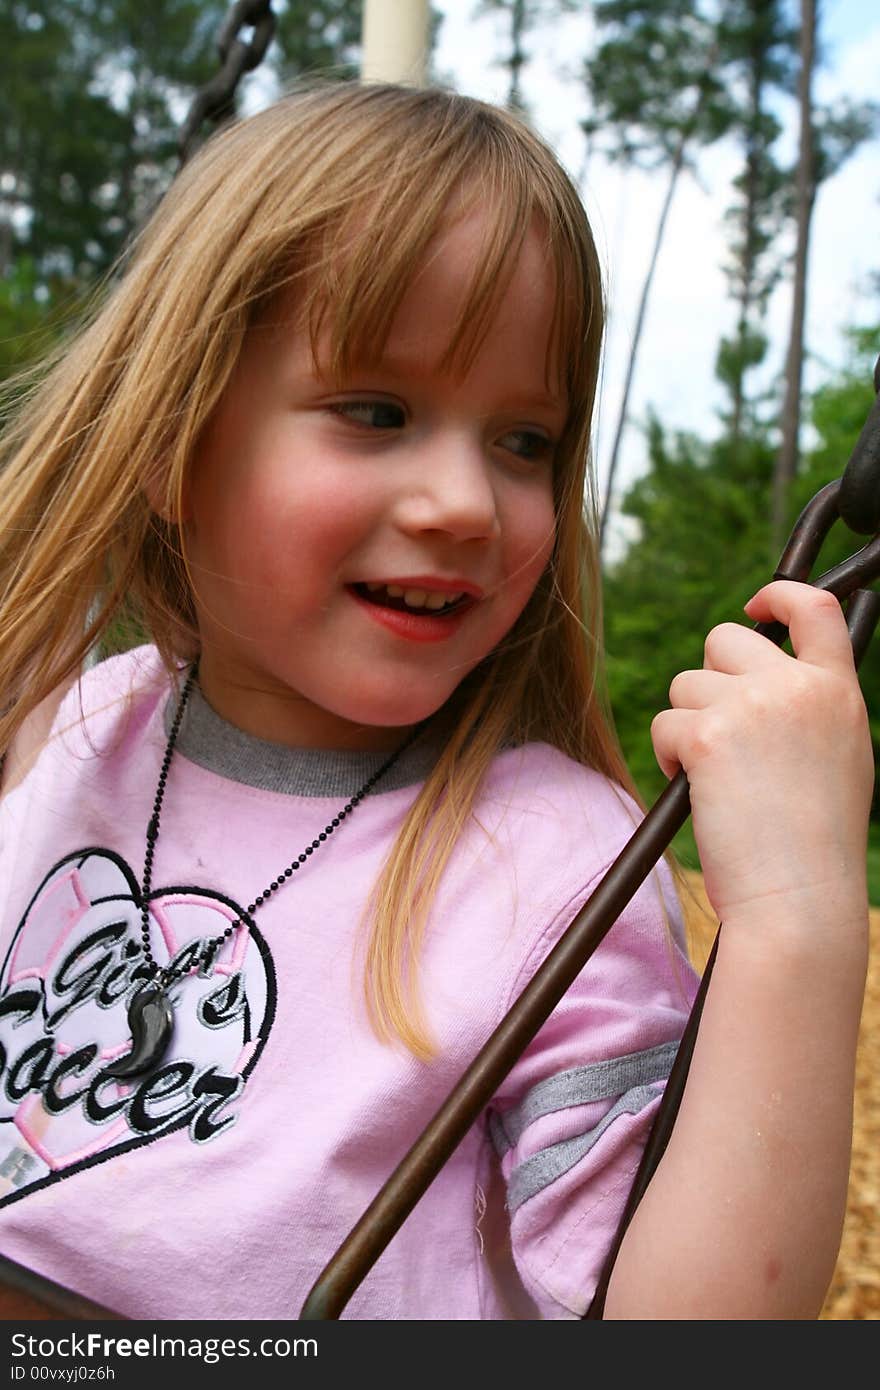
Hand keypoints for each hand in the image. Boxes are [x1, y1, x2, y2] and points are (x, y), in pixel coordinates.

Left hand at [650, 580, 873, 926]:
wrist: (798, 895)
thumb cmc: (813, 843)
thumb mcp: (838, 756)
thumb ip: (809, 707)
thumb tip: (763, 675)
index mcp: (838, 691)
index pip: (815, 607)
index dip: (779, 593)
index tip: (755, 604)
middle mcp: (798, 686)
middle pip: (725, 639)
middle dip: (709, 679)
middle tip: (719, 734)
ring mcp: (752, 704)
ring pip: (686, 685)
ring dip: (688, 727)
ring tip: (720, 780)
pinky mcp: (708, 732)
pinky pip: (665, 723)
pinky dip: (670, 758)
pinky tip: (701, 793)